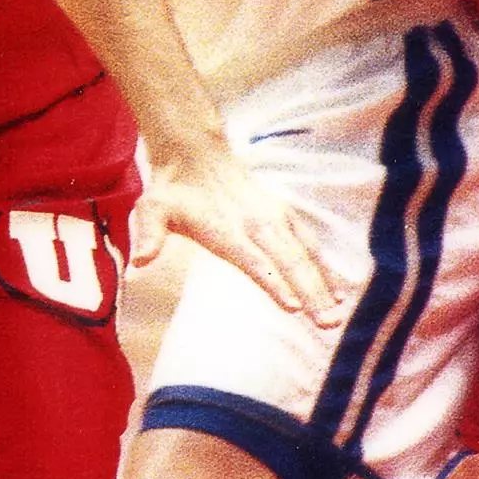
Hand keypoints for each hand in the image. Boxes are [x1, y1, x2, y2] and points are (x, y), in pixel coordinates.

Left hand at [134, 141, 345, 323]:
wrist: (195, 153)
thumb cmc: (172, 191)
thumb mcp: (152, 210)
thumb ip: (148, 236)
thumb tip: (137, 263)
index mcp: (225, 228)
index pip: (253, 260)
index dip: (272, 282)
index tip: (292, 306)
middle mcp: (256, 223)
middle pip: (288, 262)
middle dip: (310, 293)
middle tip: (327, 324)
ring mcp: (274, 219)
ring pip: (305, 255)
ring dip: (323, 285)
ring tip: (338, 315)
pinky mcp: (284, 217)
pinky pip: (310, 245)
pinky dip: (326, 267)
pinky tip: (340, 292)